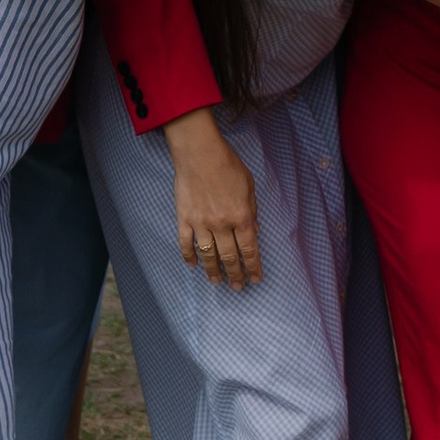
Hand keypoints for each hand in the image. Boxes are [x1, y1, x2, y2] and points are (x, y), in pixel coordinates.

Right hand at [167, 116, 261, 287]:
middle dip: (235, 274)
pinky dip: (188, 256)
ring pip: (208, 255)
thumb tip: (256, 230)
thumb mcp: (249, 185)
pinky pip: (185, 243)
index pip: (250, 249)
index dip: (253, 266)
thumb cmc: (227, 164)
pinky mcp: (184, 219)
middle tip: (238, 287)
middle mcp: (222, 225)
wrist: (199, 152)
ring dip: (213, 271)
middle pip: (230, 256)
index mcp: (241, 216)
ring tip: (217, 282)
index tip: (256, 278)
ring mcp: (201, 223)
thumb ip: (252, 210)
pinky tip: (192, 266)